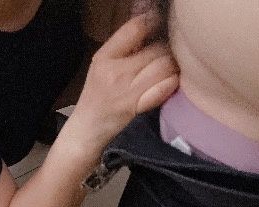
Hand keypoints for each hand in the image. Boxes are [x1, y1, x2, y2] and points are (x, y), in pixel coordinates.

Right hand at [68, 12, 178, 147]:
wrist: (85, 131)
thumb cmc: (96, 98)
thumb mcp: (102, 67)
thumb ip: (124, 48)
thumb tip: (150, 27)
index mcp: (105, 57)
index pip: (135, 29)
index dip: (153, 23)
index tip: (160, 25)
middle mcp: (115, 71)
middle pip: (157, 48)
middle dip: (167, 51)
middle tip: (167, 57)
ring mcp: (126, 90)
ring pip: (165, 65)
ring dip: (172, 67)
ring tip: (168, 72)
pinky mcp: (137, 106)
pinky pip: (166, 87)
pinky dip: (171, 83)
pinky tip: (168, 84)